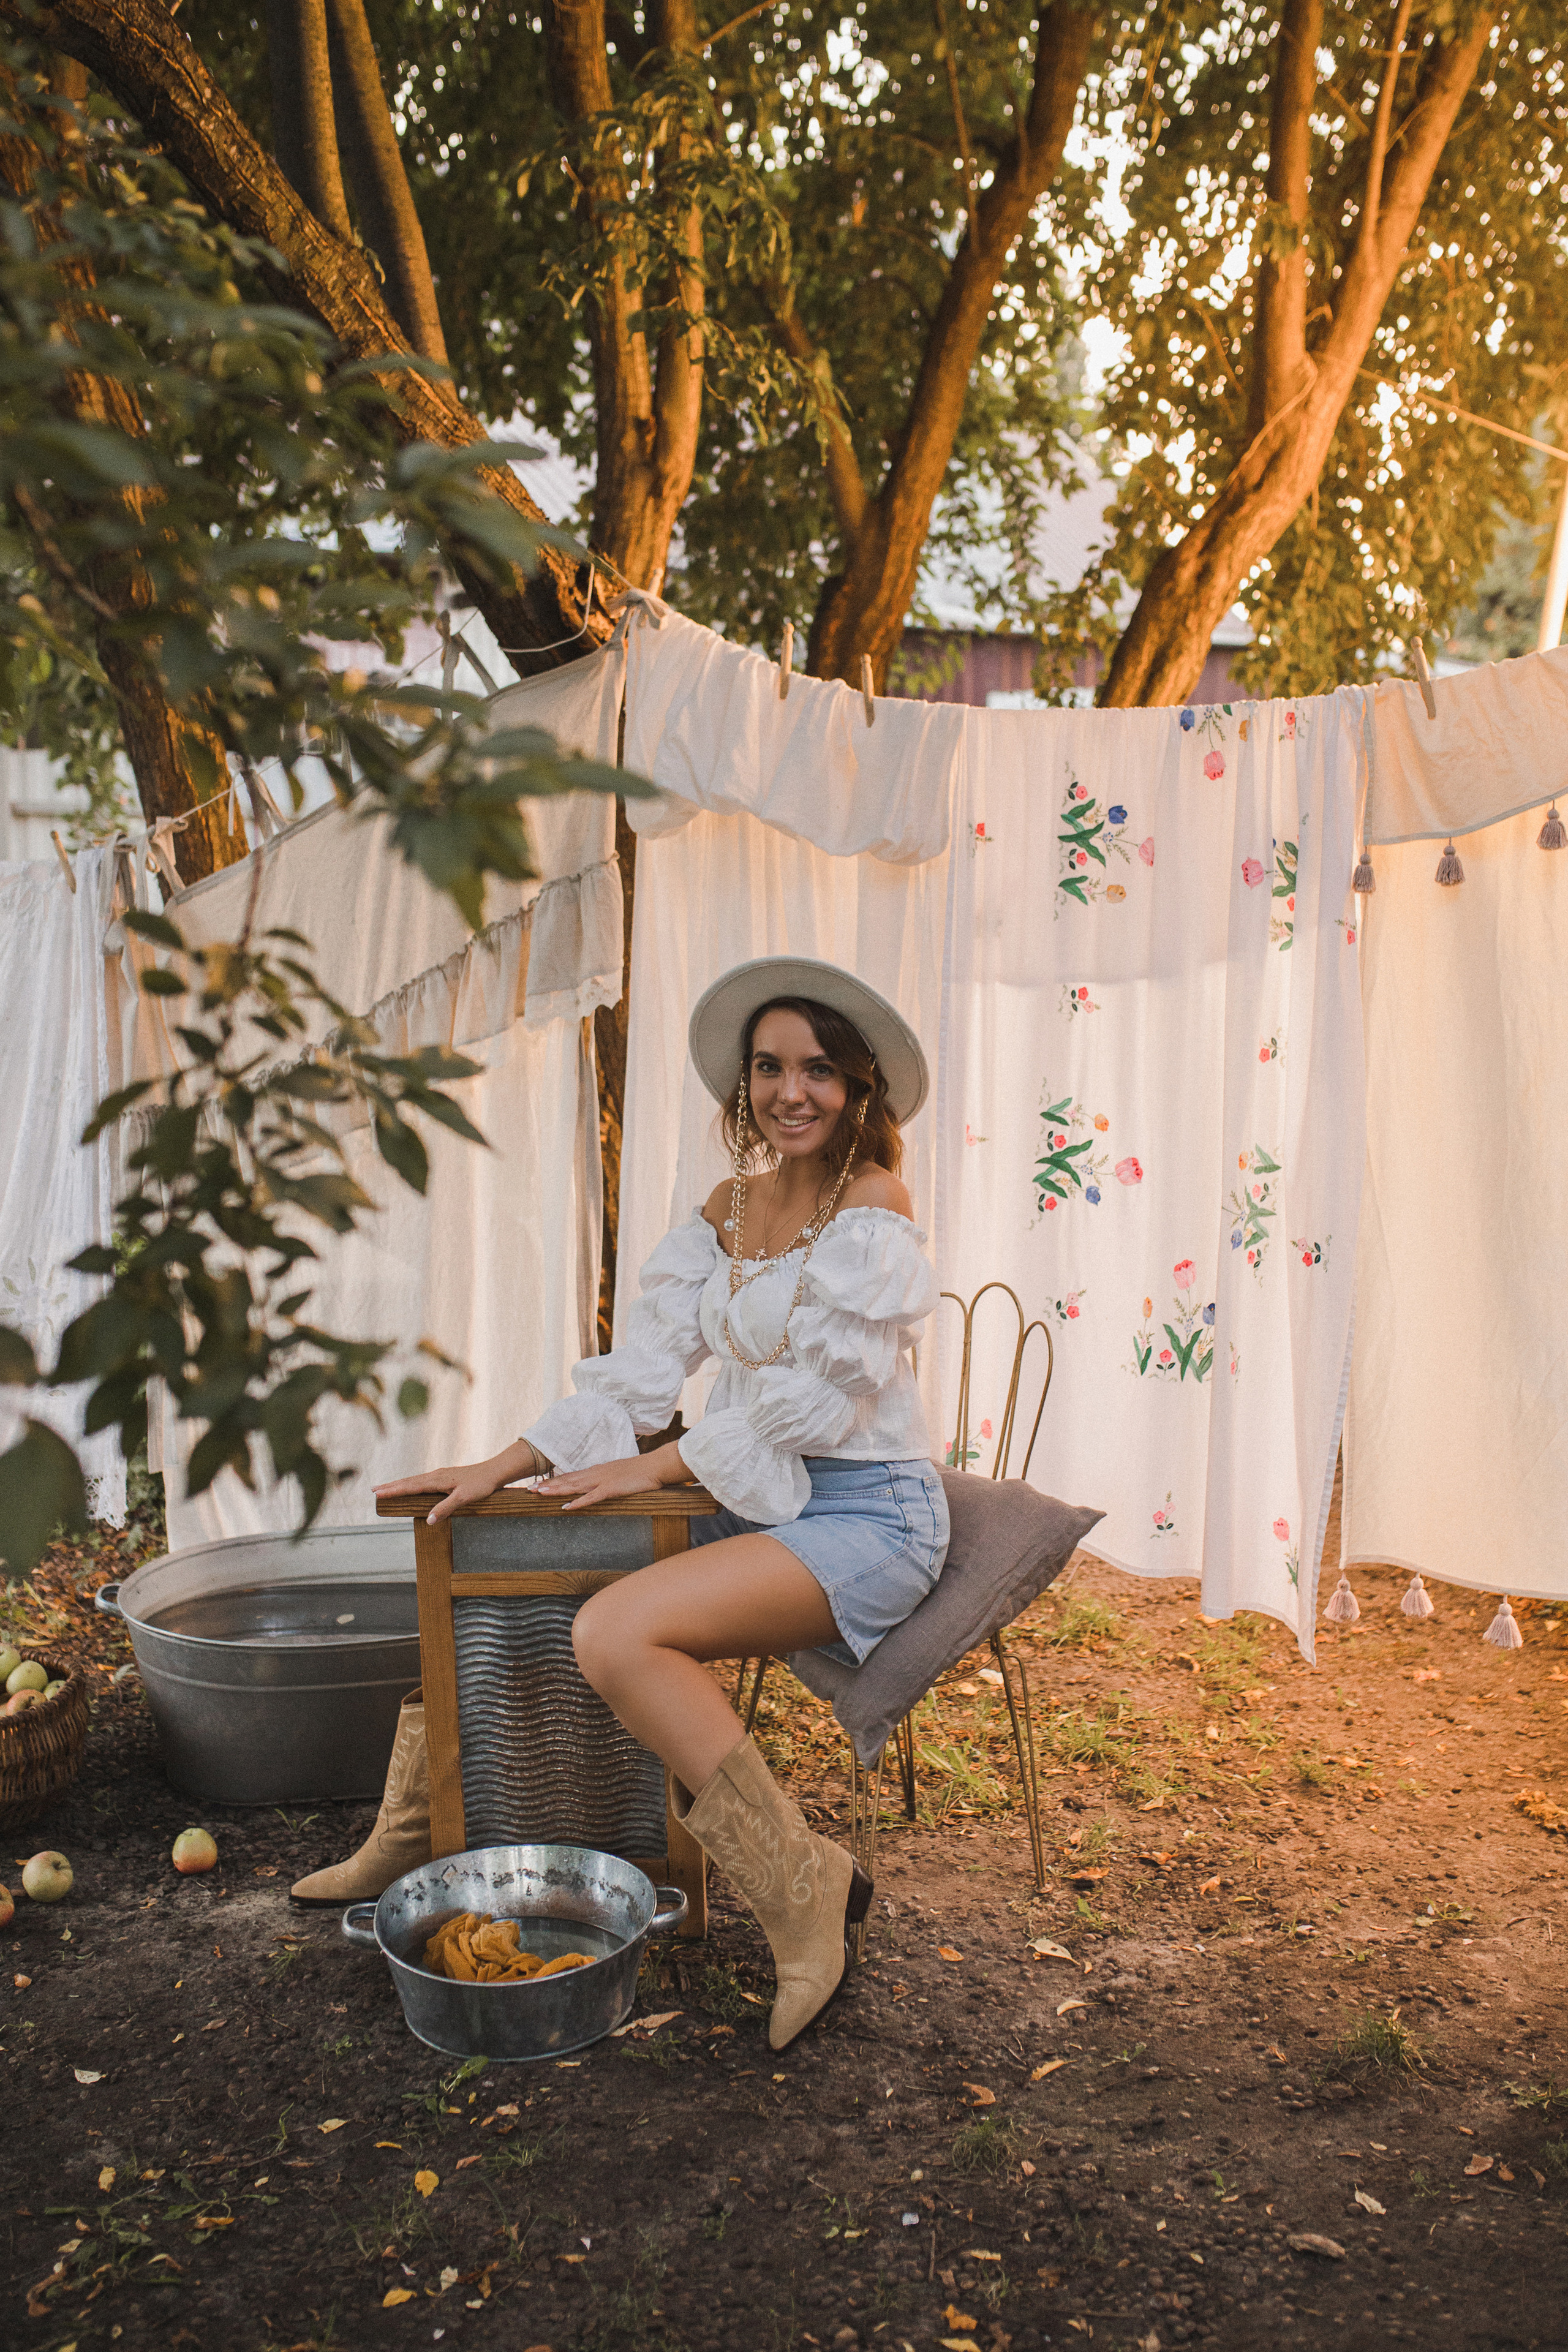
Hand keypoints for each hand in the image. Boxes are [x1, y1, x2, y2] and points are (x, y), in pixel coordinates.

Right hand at [374, 1459, 507, 1525]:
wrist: (493, 1472)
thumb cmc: (480, 1485)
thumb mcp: (463, 1499)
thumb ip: (445, 1508)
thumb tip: (428, 1520)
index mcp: (437, 1480)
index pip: (410, 1487)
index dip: (394, 1491)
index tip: (378, 1493)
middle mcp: (435, 1476)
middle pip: (408, 1481)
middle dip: (390, 1486)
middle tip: (373, 1490)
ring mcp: (440, 1475)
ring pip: (414, 1480)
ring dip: (399, 1484)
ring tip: (385, 1488)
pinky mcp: (444, 1477)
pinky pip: (422, 1480)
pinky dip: (410, 1483)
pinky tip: (409, 1486)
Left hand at [536, 1453, 675, 1511]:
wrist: (656, 1466)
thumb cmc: (640, 1472)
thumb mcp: (619, 1475)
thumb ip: (607, 1479)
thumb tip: (600, 1486)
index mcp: (597, 1471)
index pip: (571, 1476)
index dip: (554, 1481)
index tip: (539, 1484)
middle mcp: (595, 1474)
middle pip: (567, 1480)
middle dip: (548, 1485)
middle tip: (530, 1490)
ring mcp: (602, 1481)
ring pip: (574, 1486)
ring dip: (556, 1491)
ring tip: (540, 1494)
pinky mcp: (611, 1489)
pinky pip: (591, 1498)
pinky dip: (577, 1502)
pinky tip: (566, 1507)